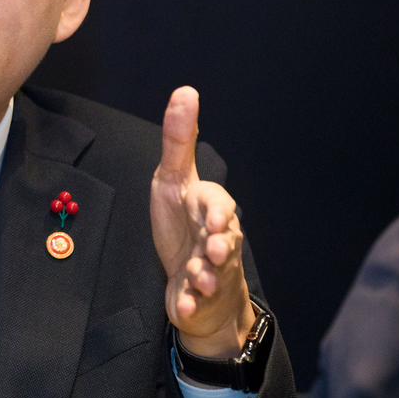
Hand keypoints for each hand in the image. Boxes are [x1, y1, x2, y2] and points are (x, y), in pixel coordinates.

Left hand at [151, 87, 255, 358]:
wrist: (194, 280)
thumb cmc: (184, 223)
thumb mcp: (174, 180)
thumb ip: (178, 141)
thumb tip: (186, 91)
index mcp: (210, 211)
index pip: (218, 205)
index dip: (218, 211)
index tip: (216, 217)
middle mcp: (216, 240)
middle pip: (224, 242)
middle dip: (220, 245)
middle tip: (212, 249)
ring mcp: (209, 271)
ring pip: (212, 273)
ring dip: (204, 276)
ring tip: (198, 278)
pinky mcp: (197, 297)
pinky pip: (194, 302)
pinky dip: (188, 304)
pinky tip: (180, 307)